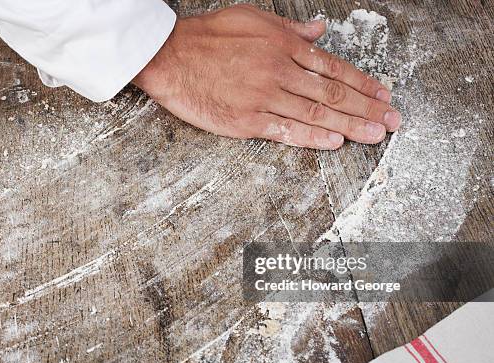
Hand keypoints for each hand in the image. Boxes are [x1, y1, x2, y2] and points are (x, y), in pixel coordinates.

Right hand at [132, 4, 401, 149]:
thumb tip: (320, 30)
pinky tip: (334, 142)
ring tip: (375, 135)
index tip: (384, 95)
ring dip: (349, 125)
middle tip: (392, 121)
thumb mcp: (252, 19)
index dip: (363, 84)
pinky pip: (285, 131)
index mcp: (283, 47)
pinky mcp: (246, 120)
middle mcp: (279, 72)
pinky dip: (312, 138)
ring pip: (315, 114)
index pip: (333, 68)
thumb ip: (290, 28)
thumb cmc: (208, 36)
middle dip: (367, 108)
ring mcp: (264, 98)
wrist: (169, 57)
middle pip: (332, 94)